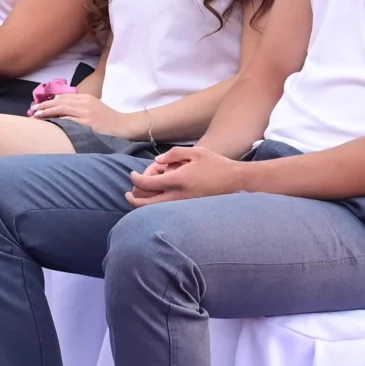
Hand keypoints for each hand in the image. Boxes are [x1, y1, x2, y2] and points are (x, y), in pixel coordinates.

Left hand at [32, 91, 127, 132]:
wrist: (123, 126)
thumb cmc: (108, 120)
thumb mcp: (94, 108)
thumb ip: (79, 107)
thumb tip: (61, 109)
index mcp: (86, 98)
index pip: (63, 97)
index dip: (49, 102)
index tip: (39, 106)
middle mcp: (84, 103)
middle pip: (60, 101)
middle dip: (44, 106)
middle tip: (33, 110)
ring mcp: (85, 113)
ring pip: (61, 108)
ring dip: (46, 112)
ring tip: (36, 116)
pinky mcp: (86, 123)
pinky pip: (67, 119)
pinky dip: (56, 120)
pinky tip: (48, 123)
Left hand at [126, 145, 247, 205]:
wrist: (236, 183)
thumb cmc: (216, 165)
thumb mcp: (195, 152)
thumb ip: (173, 154)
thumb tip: (157, 162)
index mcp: (178, 180)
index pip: (147, 183)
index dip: (135, 178)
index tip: (132, 175)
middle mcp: (178, 197)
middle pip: (145, 204)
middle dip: (133, 199)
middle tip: (127, 193)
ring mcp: (183, 207)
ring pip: (155, 211)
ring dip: (144, 204)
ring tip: (141, 195)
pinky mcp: (189, 212)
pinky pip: (166, 212)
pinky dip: (157, 207)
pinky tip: (157, 199)